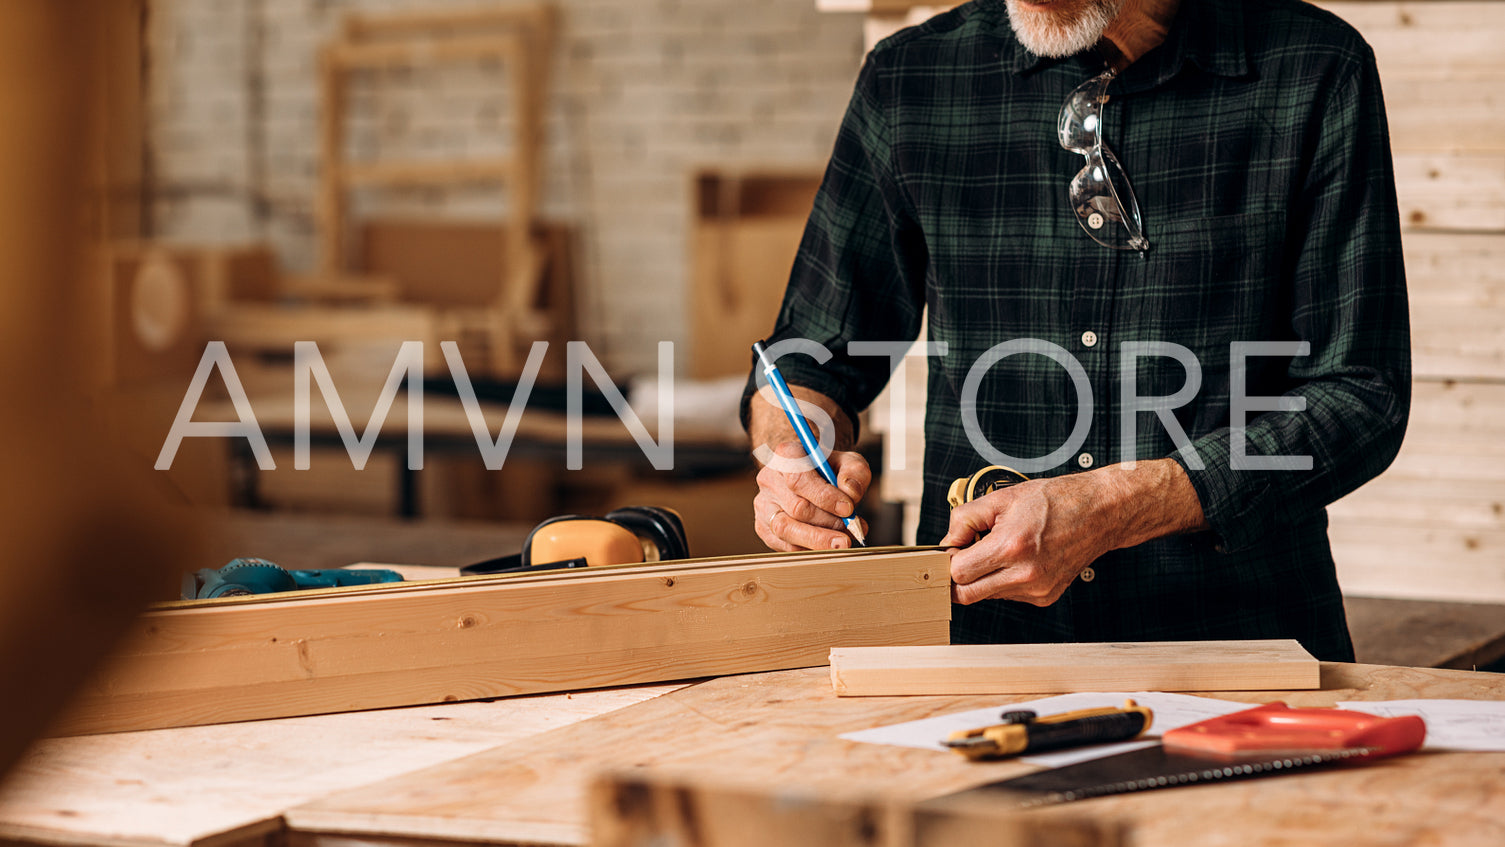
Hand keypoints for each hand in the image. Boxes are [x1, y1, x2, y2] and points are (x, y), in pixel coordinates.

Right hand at [753, 441, 869, 550]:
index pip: (799, 480)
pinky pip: (785, 546)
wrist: (812, 477)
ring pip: (787, 530)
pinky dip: (810, 549)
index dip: (824, 497)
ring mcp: (763, 505)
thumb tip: (850, 494)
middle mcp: (769, 479)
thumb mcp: (848, 461)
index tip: (848, 509)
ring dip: (819, 541)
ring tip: (843, 542)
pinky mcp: (764, 527)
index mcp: (786, 456)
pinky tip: (828, 545)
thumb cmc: (829, 469)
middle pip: (797, 509)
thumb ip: (855, 473)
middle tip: (851, 529)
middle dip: (828, 523)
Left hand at [940, 473, 1113, 606]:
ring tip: (999, 550)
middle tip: (964, 556)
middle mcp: (1025, 574)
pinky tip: (1017, 559)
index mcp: (1011, 547)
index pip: (958, 574)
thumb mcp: (1001, 498)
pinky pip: (1009, 596)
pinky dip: (1004, 581)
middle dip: (959, 577)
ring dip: (983, 578)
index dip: (948, 561)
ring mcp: (1037, 590)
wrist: (1097, 513)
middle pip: (967, 595)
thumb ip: (964, 519)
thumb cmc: (1055, 501)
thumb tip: (947, 542)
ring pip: (988, 595)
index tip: (952, 551)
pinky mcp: (1045, 597)